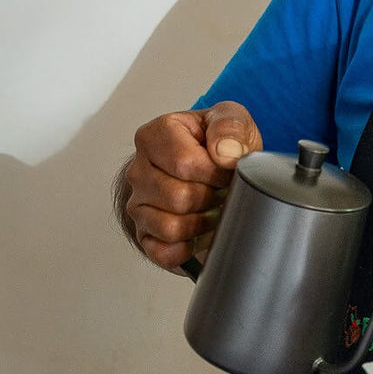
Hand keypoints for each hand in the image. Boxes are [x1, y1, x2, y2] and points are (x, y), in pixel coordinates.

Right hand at [120, 101, 261, 271]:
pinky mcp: (145, 235)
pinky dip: (189, 248)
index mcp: (154, 136)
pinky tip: (200, 233)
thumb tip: (225, 152)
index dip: (216, 173)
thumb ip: (231, 126)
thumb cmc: (220, 147)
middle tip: (221, 191)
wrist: (218, 175)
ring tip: (213, 209)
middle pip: (180, 197)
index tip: (227, 170)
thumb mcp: (234, 122)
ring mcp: (138, 204)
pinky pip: (163, 251)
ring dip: (203, 223)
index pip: (184, 163)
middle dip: (212, 198)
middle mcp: (139, 171)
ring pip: (172, 227)